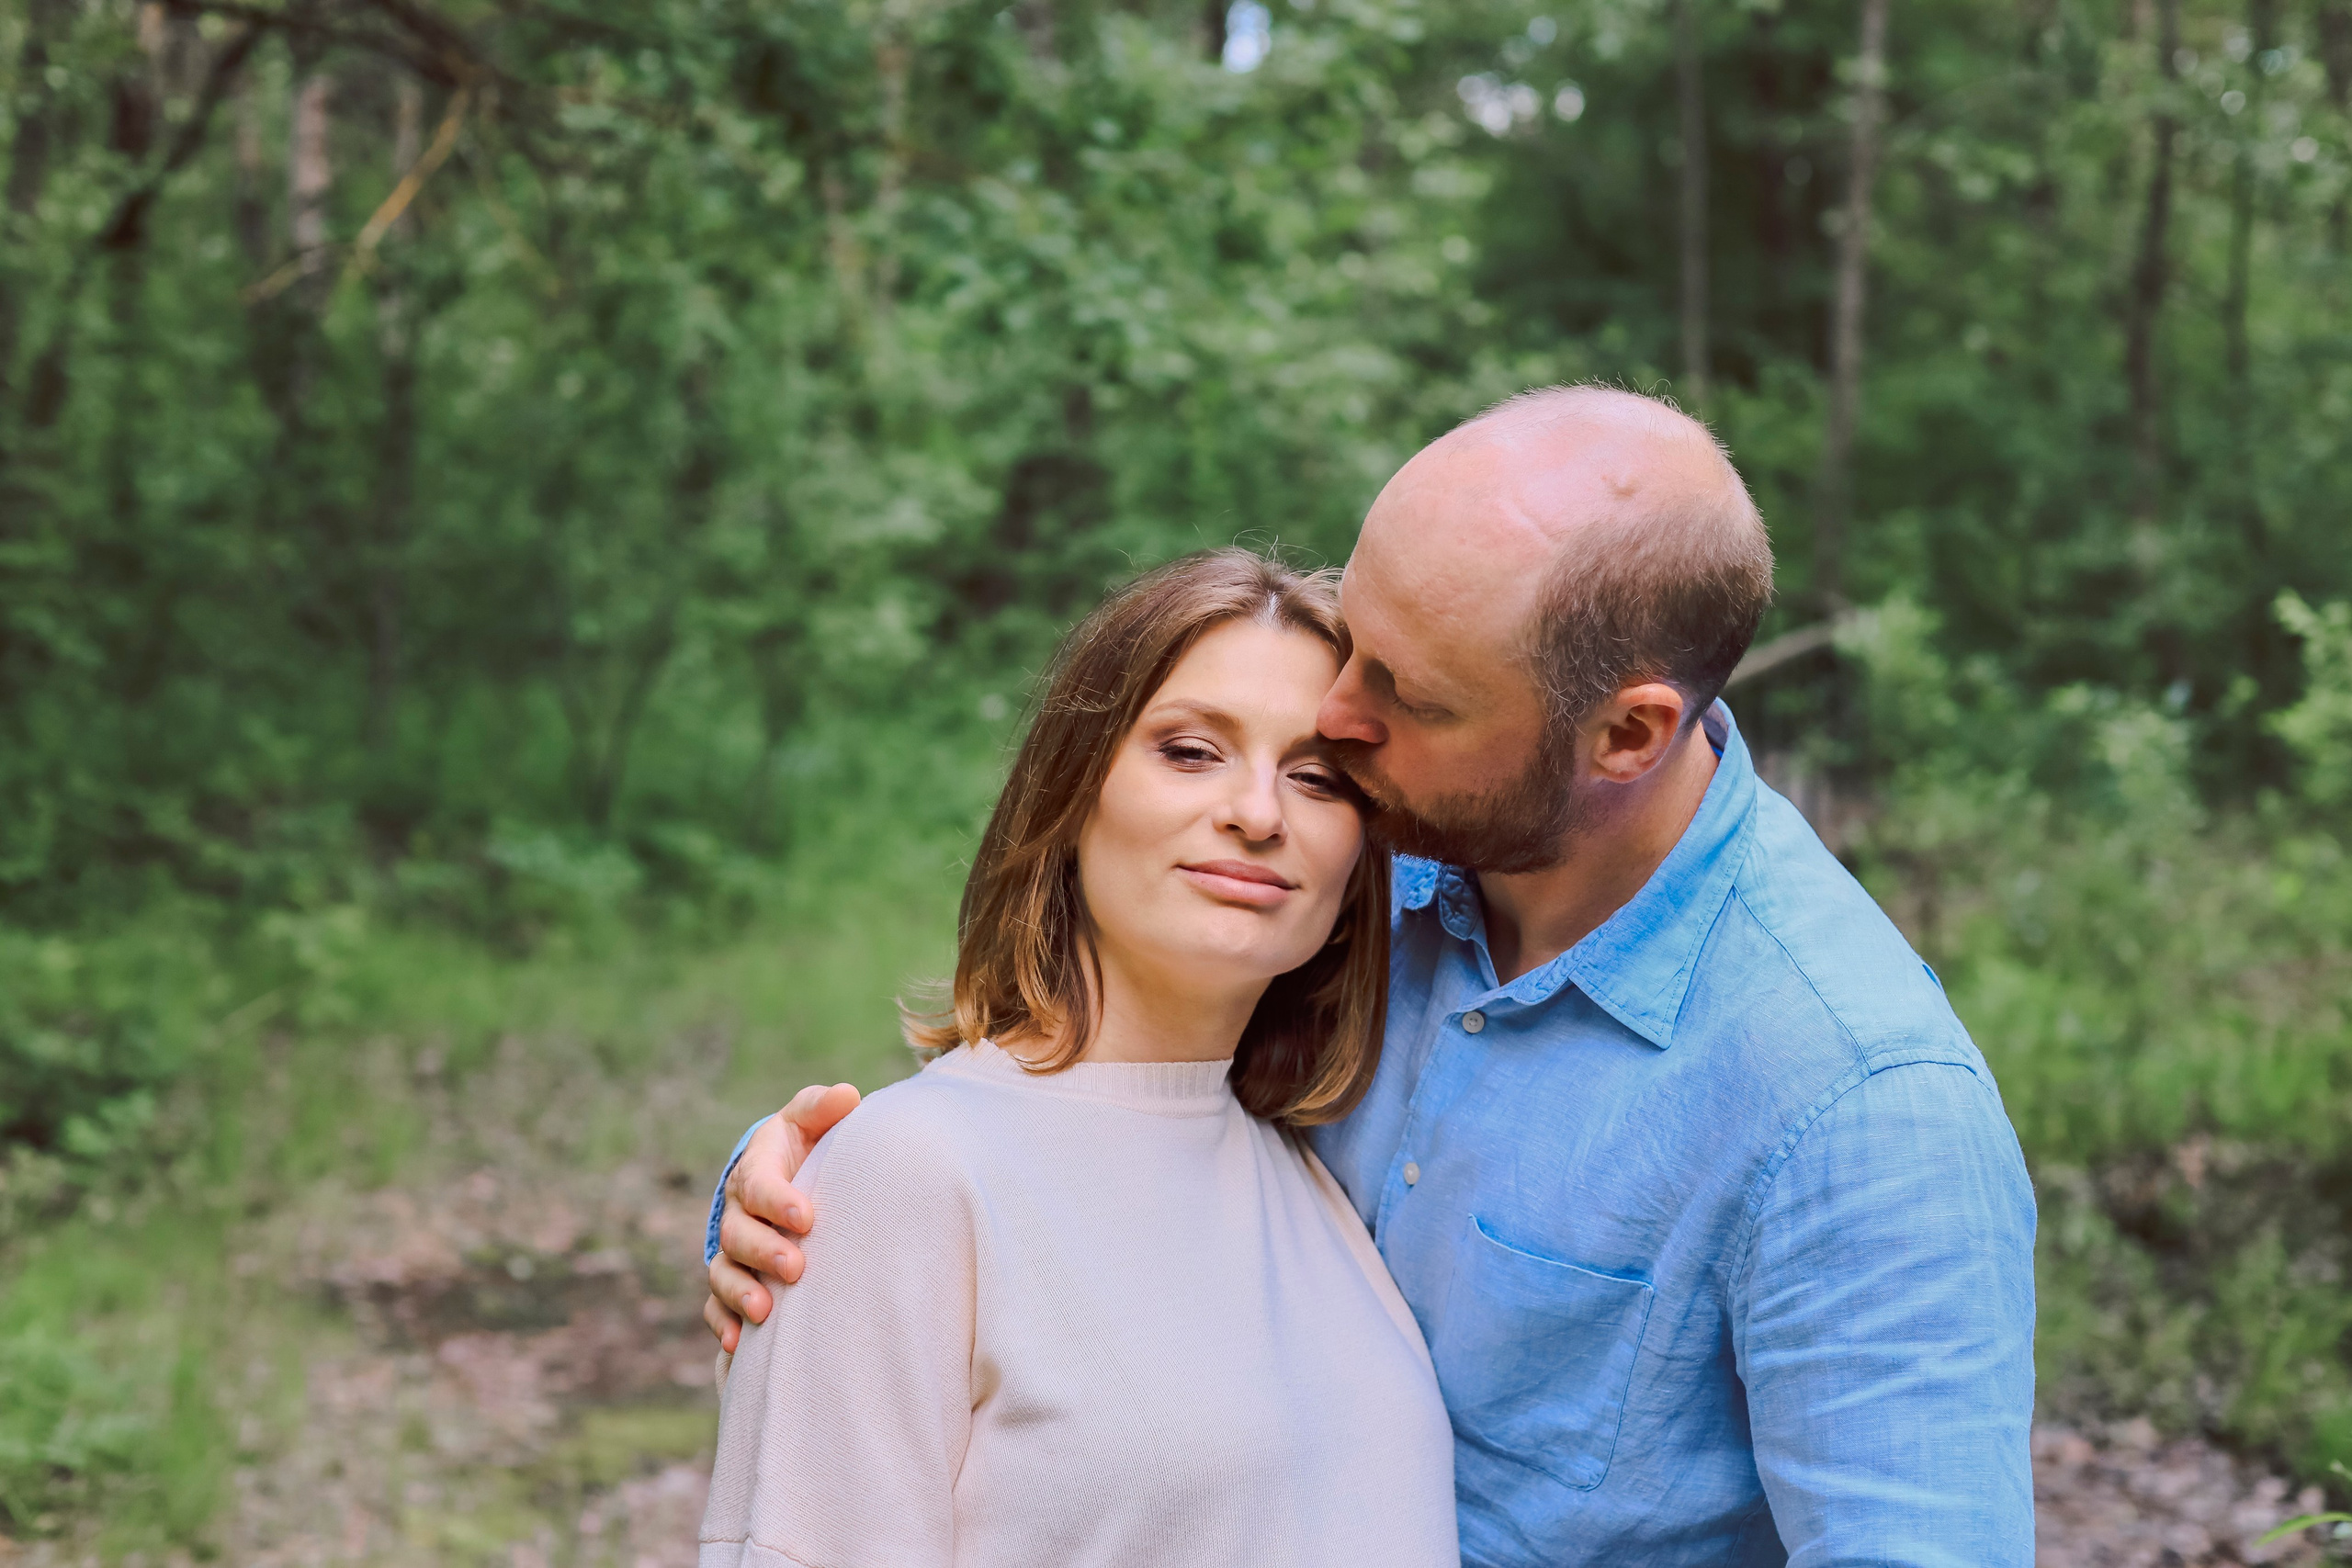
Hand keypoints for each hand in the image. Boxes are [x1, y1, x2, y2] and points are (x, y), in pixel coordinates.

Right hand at [702, 1081, 862, 1351]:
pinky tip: (738, 1345)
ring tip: (764, 1311)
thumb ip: (823, 1108)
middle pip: (738, 1235)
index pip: (760, 1185)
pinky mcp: (733, 1279)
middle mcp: (738, 1212)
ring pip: (723, 1273)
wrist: (787, 1176)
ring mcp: (733, 1250)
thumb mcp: (810, 1120)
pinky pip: (716, 1305)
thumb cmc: (806, 1145)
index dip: (778, 1201)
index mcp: (757, 1170)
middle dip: (764, 1252)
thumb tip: (848, 1096)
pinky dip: (724, 1323)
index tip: (807, 1217)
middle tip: (795, 1267)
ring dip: (740, 1292)